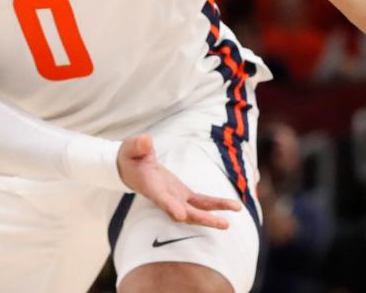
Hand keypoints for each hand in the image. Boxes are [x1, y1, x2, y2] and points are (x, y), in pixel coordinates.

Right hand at [116, 134, 240, 229]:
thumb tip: (147, 141)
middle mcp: (165, 197)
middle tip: (223, 224)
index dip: (170, 206)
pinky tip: (232, 206)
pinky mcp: (183, 194)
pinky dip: (215, 204)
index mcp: (151, 186)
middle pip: (185, 212)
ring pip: (196, 210)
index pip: (161, 198)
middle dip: (204, 218)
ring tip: (235, 213)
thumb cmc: (130, 157)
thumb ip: (138, 145)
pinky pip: (201, 202)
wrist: (130, 169)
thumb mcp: (131, 147)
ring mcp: (175, 197)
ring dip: (215, 214)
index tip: (180, 215)